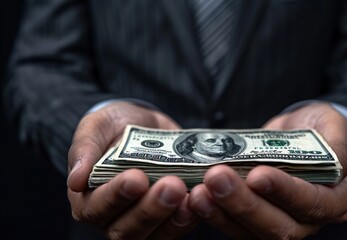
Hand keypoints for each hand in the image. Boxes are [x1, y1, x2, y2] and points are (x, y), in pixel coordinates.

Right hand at [67, 101, 197, 238]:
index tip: (136, 178)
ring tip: (189, 195)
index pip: (97, 206)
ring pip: (153, 235)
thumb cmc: (116, 128)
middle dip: (150, 209)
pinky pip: (175, 229)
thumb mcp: (97, 126)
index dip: (116, 195)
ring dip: (172, 217)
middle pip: (126, 229)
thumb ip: (84, 148)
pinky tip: (200, 200)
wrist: (146, 127)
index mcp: (88, 198)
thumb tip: (75, 180)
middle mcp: (112, 218)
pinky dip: (188, 218)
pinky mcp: (165, 223)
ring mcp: (141, 224)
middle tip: (172, 185)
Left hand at [189, 102, 346, 238]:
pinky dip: (215, 214)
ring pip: (252, 232)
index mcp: (336, 199)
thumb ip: (338, 143)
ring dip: (223, 212)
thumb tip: (335, 162)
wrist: (302, 135)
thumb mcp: (335, 126)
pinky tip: (197, 197)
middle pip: (279, 226)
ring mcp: (282, 223)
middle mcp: (310, 219)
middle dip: (245, 204)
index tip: (257, 174)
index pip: (312, 203)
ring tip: (199, 192)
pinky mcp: (256, 221)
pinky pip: (236, 226)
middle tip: (216, 178)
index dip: (285, 192)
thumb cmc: (320, 130)